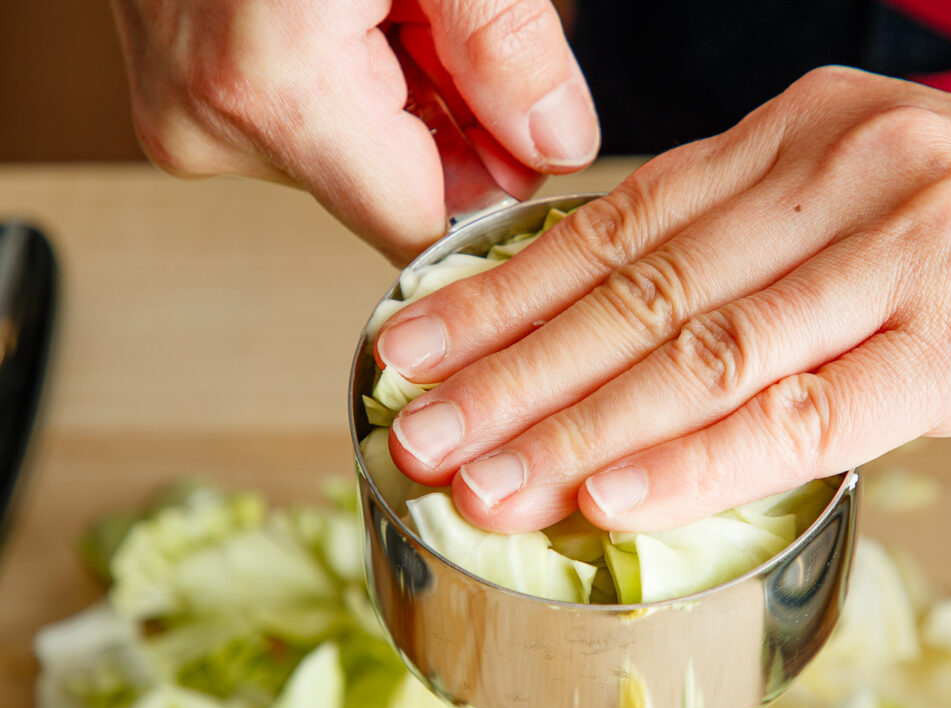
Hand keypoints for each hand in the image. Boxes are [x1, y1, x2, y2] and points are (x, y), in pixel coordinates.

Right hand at [109, 0, 598, 261]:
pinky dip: (346, 82)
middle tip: (446, 28)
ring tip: (391, 6)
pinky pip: (294, 123)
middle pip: (386, 190)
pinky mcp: (176, 93)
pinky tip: (346, 14)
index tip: (528, 143)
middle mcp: (214, 121)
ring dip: (399, 97)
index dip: (492, 192)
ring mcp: (185, 111)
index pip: (420, 226)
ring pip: (346, 157)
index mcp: (278, 90)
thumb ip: (506, 44)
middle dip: (448, 124)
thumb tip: (559, 143)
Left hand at [376, 67, 950, 531]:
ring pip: (699, 356)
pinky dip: (695, 462)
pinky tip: (609, 498)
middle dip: (507, 368)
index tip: (416, 343)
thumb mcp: (881, 193)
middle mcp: (844, 174)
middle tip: (412, 423)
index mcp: (809, 131)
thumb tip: (635, 297)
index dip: (504, 290)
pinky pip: (801, 417)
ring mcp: (907, 254)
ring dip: (572, 428)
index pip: (619, 222)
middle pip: (636, 289)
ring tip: (477, 478)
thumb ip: (762, 237)